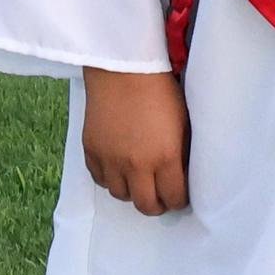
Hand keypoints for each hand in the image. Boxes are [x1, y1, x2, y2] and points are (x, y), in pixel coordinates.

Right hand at [82, 67, 189, 214]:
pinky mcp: (91, 151)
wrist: (123, 68)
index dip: (179, 200)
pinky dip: (111, 178)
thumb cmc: (161, 88)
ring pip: (121, 195)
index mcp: (165, 157)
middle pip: (146, 206)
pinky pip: (100, 180)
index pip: (173, 198)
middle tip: (161, 196)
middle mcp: (136, 165)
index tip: (181, 195)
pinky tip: (119, 168)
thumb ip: (181, 152)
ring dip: (132, 191)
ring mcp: (111, 160)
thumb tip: (182, 172)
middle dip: (157, 204)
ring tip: (140, 180)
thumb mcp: (183, 121)